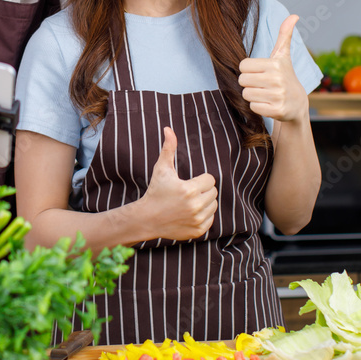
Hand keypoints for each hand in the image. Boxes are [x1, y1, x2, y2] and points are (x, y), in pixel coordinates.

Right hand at [139, 127, 217, 241]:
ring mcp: (197, 220)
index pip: (210, 180)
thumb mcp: (161, 169)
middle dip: (203, 190)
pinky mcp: (198, 231)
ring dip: (205, 202)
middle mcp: (195, 206)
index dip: (200, 179)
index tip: (189, 182)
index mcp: (189, 190)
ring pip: (214, 205)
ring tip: (189, 202)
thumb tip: (168, 128)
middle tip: (189, 192)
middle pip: (213, 192)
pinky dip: (204, 215)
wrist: (147, 219)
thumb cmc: (155, 191)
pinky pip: (211, 218)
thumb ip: (168, 148)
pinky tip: (190, 212)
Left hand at [238, 14, 308, 123]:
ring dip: (253, 95)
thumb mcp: (283, 55)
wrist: (297, 104)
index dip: (248, 70)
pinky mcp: (277, 110)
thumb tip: (294, 15)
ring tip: (266, 93)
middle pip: (242, 80)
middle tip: (262, 84)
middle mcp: (277, 79)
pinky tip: (268, 104)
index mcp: (275, 64)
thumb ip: (284, 35)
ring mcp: (278, 96)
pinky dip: (258, 107)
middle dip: (249, 83)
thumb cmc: (285, 76)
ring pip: (246, 94)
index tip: (260, 72)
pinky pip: (253, 107)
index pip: (242, 66)